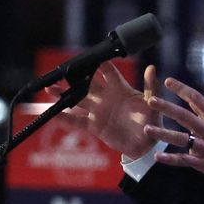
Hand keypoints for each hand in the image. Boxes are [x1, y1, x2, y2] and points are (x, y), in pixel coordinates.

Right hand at [47, 62, 161, 157]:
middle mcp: (106, 97)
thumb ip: (151, 86)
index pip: (107, 72)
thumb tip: (151, 67)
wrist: (146, 145)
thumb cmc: (152, 121)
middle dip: (74, 77)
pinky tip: (52, 114)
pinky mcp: (94, 126)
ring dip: (63, 94)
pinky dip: (64, 119)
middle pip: (87, 83)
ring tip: (50, 88)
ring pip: (77, 100)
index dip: (99, 63)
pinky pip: (76, 121)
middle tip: (61, 71)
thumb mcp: (153, 104)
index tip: (88, 58)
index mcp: (120, 89)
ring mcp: (98, 111)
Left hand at [143, 75, 203, 183]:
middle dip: (166, 108)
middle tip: (150, 100)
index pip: (195, 98)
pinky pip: (183, 160)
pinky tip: (157, 156)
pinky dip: (170, 159)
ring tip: (147, 128)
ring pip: (179, 139)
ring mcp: (202, 147)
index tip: (167, 82)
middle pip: (183, 116)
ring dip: (162, 134)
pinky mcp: (201, 162)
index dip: (181, 89)